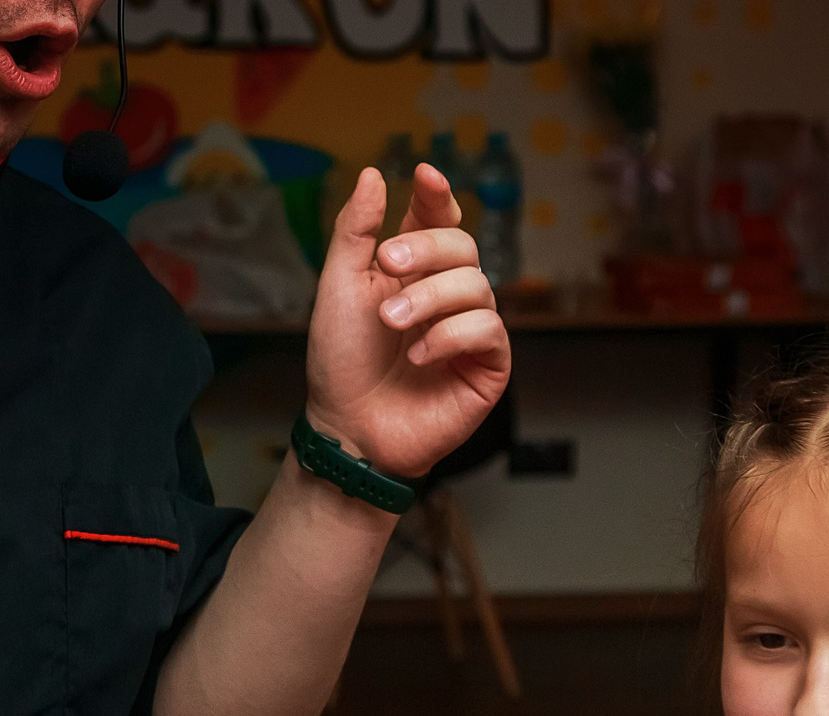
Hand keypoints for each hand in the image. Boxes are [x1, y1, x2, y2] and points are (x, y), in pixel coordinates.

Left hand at [304, 164, 511, 478]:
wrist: (348, 428)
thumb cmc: (341, 362)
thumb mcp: (338, 287)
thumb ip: (355, 231)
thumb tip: (372, 174)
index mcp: (412, 271)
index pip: (438, 220)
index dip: (436, 196)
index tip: (424, 176)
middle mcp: (446, 296)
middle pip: (463, 245)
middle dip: (426, 249)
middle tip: (389, 265)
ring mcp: (470, 330)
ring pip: (477, 285)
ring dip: (430, 298)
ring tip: (393, 324)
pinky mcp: (487, 366)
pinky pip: (489, 329)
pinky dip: (452, 334)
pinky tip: (421, 354)